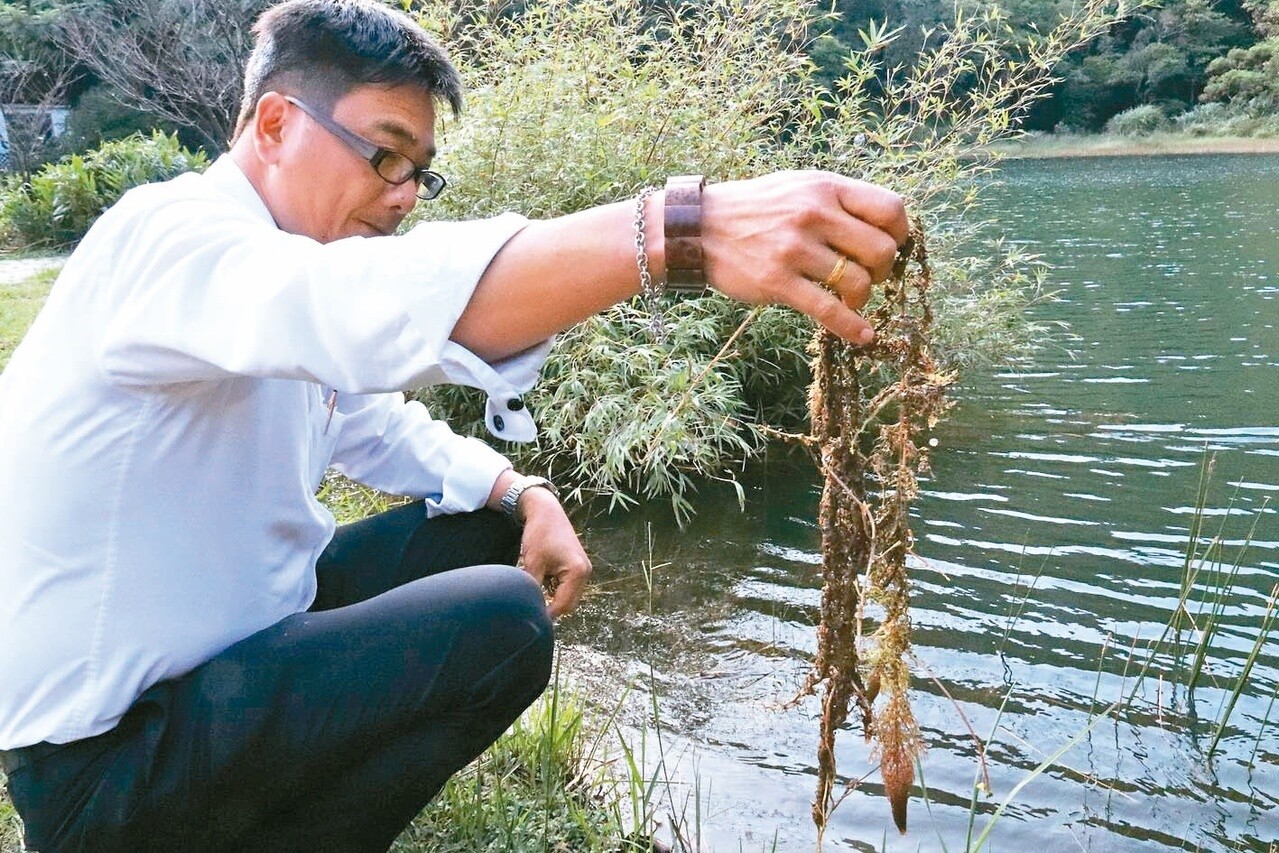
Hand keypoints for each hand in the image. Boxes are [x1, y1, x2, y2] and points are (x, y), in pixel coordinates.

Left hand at [515, 487, 591, 618]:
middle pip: (568, 604)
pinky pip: (567, 587)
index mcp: (578, 572)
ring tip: (536, 589)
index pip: (563, 605)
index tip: (529, 617)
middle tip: (530, 606)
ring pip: (567, 596)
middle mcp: (585, 572)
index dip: (545, 614)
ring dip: (552, 597)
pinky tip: (542, 579)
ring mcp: (583, 569)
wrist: (545, 511)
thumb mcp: (533, 564)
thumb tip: (530, 609)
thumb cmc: (540, 534)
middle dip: (550, 607)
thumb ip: (534, 589)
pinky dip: (555, 588)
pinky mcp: (578, 567)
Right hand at [700, 171, 908, 343]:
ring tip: (852, 299)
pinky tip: (863, 336)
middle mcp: (814, 214)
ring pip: (858, 282)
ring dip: (863, 298)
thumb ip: (837, 201)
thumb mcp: (798, 186)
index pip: (890, 208)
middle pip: (881, 250)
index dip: (901, 233)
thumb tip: (883, 227)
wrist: (698, 228)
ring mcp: (795, 249)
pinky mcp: (778, 282)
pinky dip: (852, 327)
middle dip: (885, 270)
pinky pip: (829, 310)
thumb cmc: (754, 209)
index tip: (893, 247)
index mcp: (825, 188)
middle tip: (870, 277)